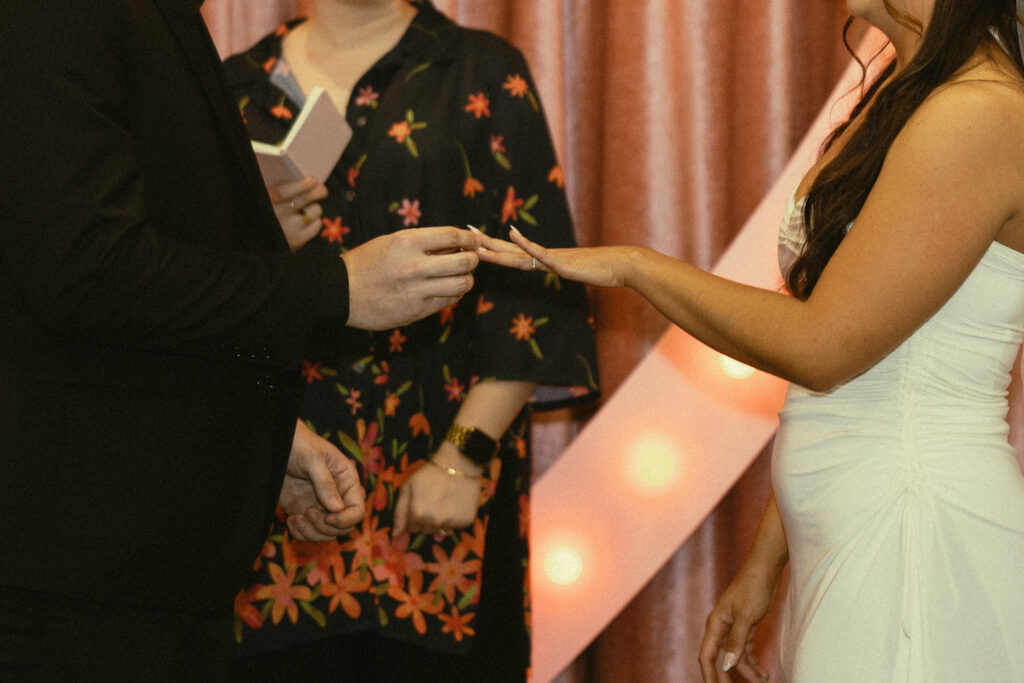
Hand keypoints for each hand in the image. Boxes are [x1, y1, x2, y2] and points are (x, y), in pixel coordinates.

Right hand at [268, 176, 326, 251]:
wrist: (259, 239)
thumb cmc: (263, 212)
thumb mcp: (263, 198)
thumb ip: (274, 189)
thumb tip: (297, 177)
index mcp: (266, 203)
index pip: (284, 192)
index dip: (301, 184)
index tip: (313, 180)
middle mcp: (277, 218)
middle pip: (304, 199)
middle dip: (318, 191)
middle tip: (321, 189)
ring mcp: (288, 231)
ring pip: (314, 211)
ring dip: (315, 206)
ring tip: (311, 206)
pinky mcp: (297, 242)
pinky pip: (316, 226)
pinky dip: (316, 220)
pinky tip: (310, 219)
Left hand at [280, 420, 365, 541]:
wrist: (276, 444)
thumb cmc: (299, 444)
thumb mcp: (313, 459)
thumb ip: (325, 483)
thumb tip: (337, 509)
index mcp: (347, 481)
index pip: (357, 510)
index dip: (346, 519)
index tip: (328, 517)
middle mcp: (337, 496)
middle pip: (342, 527)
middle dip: (325, 527)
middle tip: (308, 512)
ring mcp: (319, 506)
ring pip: (325, 534)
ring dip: (311, 533)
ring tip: (296, 518)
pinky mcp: (303, 511)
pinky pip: (308, 533)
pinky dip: (300, 533)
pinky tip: (290, 519)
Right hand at [342, 226, 480, 329]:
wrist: (340, 292)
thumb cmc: (366, 263)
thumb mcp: (390, 242)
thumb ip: (422, 242)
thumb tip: (455, 244)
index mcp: (406, 242)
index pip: (452, 236)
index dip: (469, 239)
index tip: (473, 241)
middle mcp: (414, 266)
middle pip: (464, 262)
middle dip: (473, 260)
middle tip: (470, 260)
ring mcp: (416, 291)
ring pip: (461, 285)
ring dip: (466, 280)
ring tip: (460, 277)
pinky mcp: (416, 311)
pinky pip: (447, 302)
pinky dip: (452, 295)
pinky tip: (445, 290)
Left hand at [392, 443, 483, 536]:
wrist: (458, 464)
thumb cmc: (429, 474)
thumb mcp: (408, 488)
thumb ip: (399, 513)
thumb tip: (396, 535)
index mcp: (418, 514)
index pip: (412, 528)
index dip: (415, 515)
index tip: (422, 502)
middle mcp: (435, 521)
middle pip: (426, 531)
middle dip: (427, 519)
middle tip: (433, 500)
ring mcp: (452, 522)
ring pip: (441, 530)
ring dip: (441, 520)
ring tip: (445, 501)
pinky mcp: (466, 521)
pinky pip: (456, 527)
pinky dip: (455, 519)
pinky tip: (456, 504)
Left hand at [472, 224, 629, 287]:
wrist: (621, 264)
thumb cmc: (600, 270)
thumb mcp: (572, 272)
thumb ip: (559, 268)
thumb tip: (549, 268)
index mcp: (544, 260)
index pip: (513, 253)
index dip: (492, 247)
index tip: (473, 241)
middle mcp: (544, 256)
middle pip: (510, 250)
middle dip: (485, 244)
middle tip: (463, 233)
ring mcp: (553, 258)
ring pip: (519, 252)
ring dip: (497, 247)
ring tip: (477, 240)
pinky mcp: (563, 262)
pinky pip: (541, 253)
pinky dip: (526, 244)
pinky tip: (514, 235)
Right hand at [698, 568, 774, 681]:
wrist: (764, 571)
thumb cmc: (752, 588)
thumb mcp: (745, 616)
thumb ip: (735, 642)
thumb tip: (726, 665)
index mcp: (715, 625)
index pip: (707, 655)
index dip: (709, 675)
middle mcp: (721, 628)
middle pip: (720, 659)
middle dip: (726, 678)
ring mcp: (733, 629)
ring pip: (736, 658)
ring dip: (747, 672)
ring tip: (762, 682)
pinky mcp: (745, 628)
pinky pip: (746, 651)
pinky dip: (754, 662)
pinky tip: (763, 672)